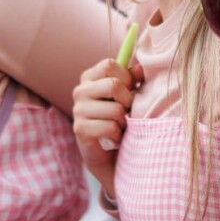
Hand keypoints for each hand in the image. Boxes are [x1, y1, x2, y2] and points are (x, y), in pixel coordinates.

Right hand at [72, 57, 144, 196]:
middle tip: (126, 111)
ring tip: (120, 126)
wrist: (110, 155)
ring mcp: (78, 110)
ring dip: (124, 121)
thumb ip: (133, 79)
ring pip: (115, 110)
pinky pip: (110, 127)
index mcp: (90, 78)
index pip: (109, 65)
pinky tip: (113, 138)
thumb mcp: (128, 96)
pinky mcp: (80, 129)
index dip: (126, 77)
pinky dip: (118, 135)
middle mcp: (80, 91)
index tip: (130, 90)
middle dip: (128, 101)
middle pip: (113, 85)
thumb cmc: (120, 119)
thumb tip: (141, 67)